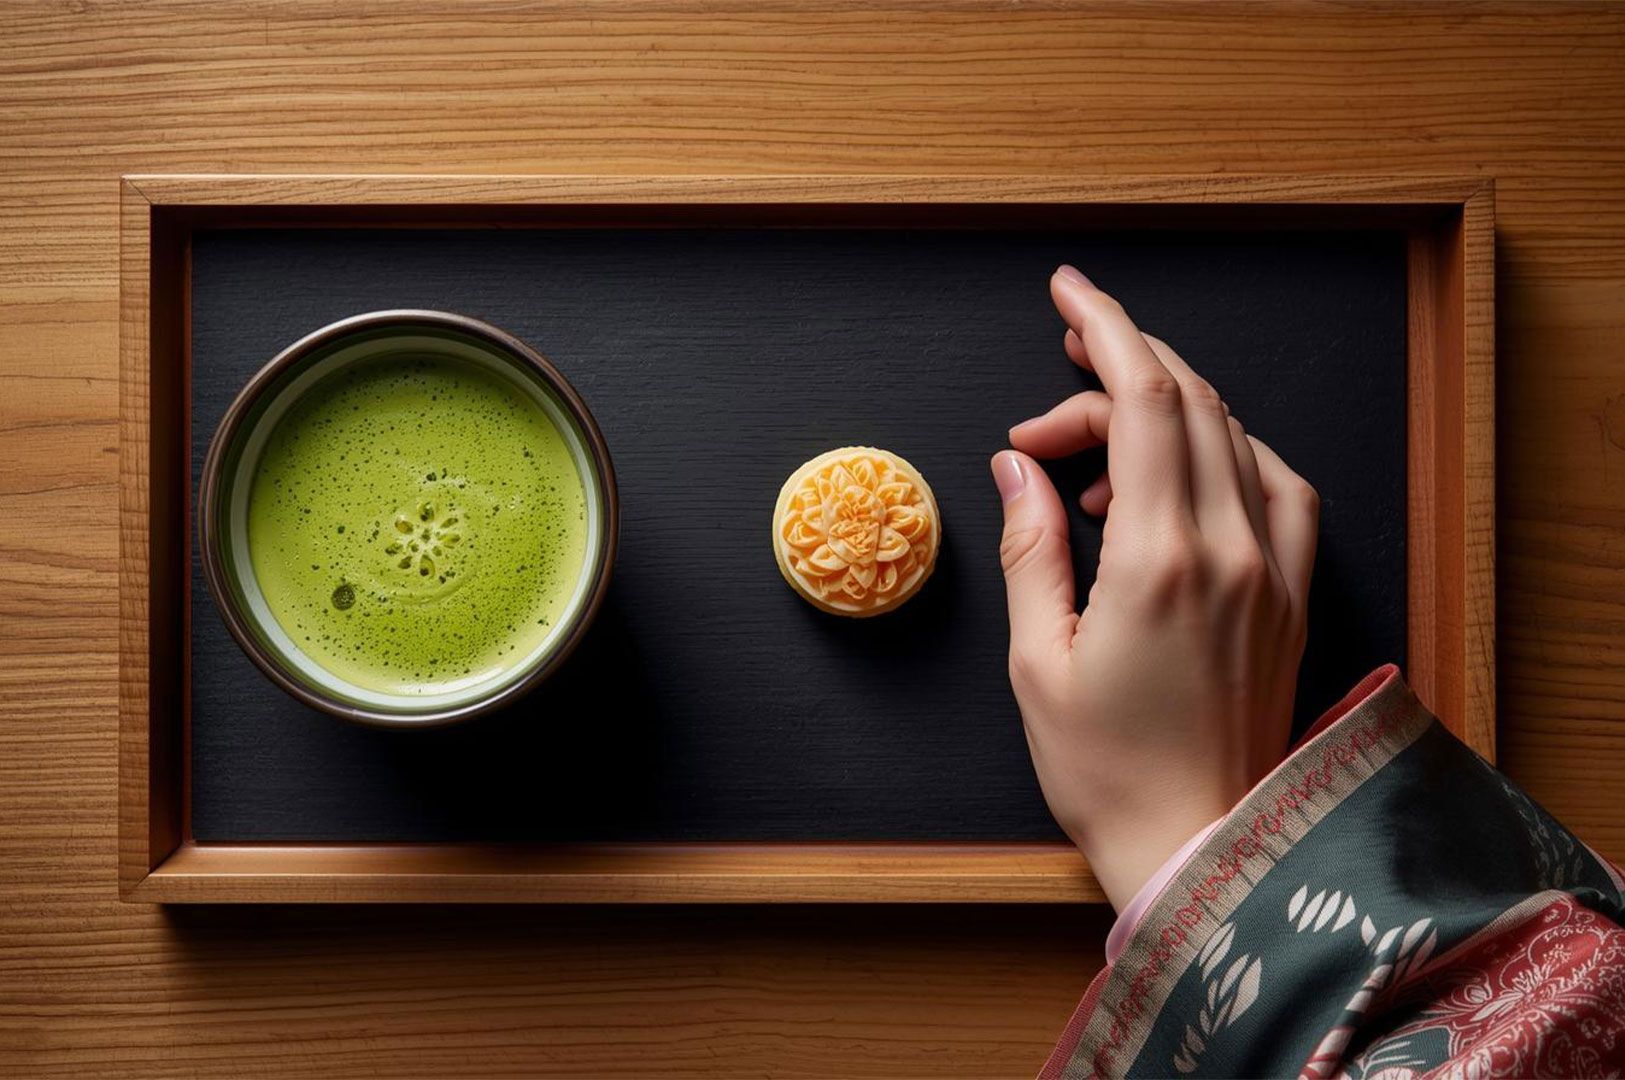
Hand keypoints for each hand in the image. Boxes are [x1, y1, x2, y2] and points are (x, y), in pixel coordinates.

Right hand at [991, 266, 1318, 909]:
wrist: (1198, 847)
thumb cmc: (1108, 770)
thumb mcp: (1038, 658)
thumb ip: (1031, 546)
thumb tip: (1016, 467)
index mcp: (1158, 559)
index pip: (1142, 398)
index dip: (1104, 328)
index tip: (1067, 293)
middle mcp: (1230, 550)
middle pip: (1186, 403)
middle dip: (1119, 363)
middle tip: (1055, 377)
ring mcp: (1272, 570)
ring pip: (1233, 435)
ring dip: (1166, 410)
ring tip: (1093, 451)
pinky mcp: (1290, 596)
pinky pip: (1278, 487)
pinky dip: (1229, 453)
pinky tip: (1182, 476)